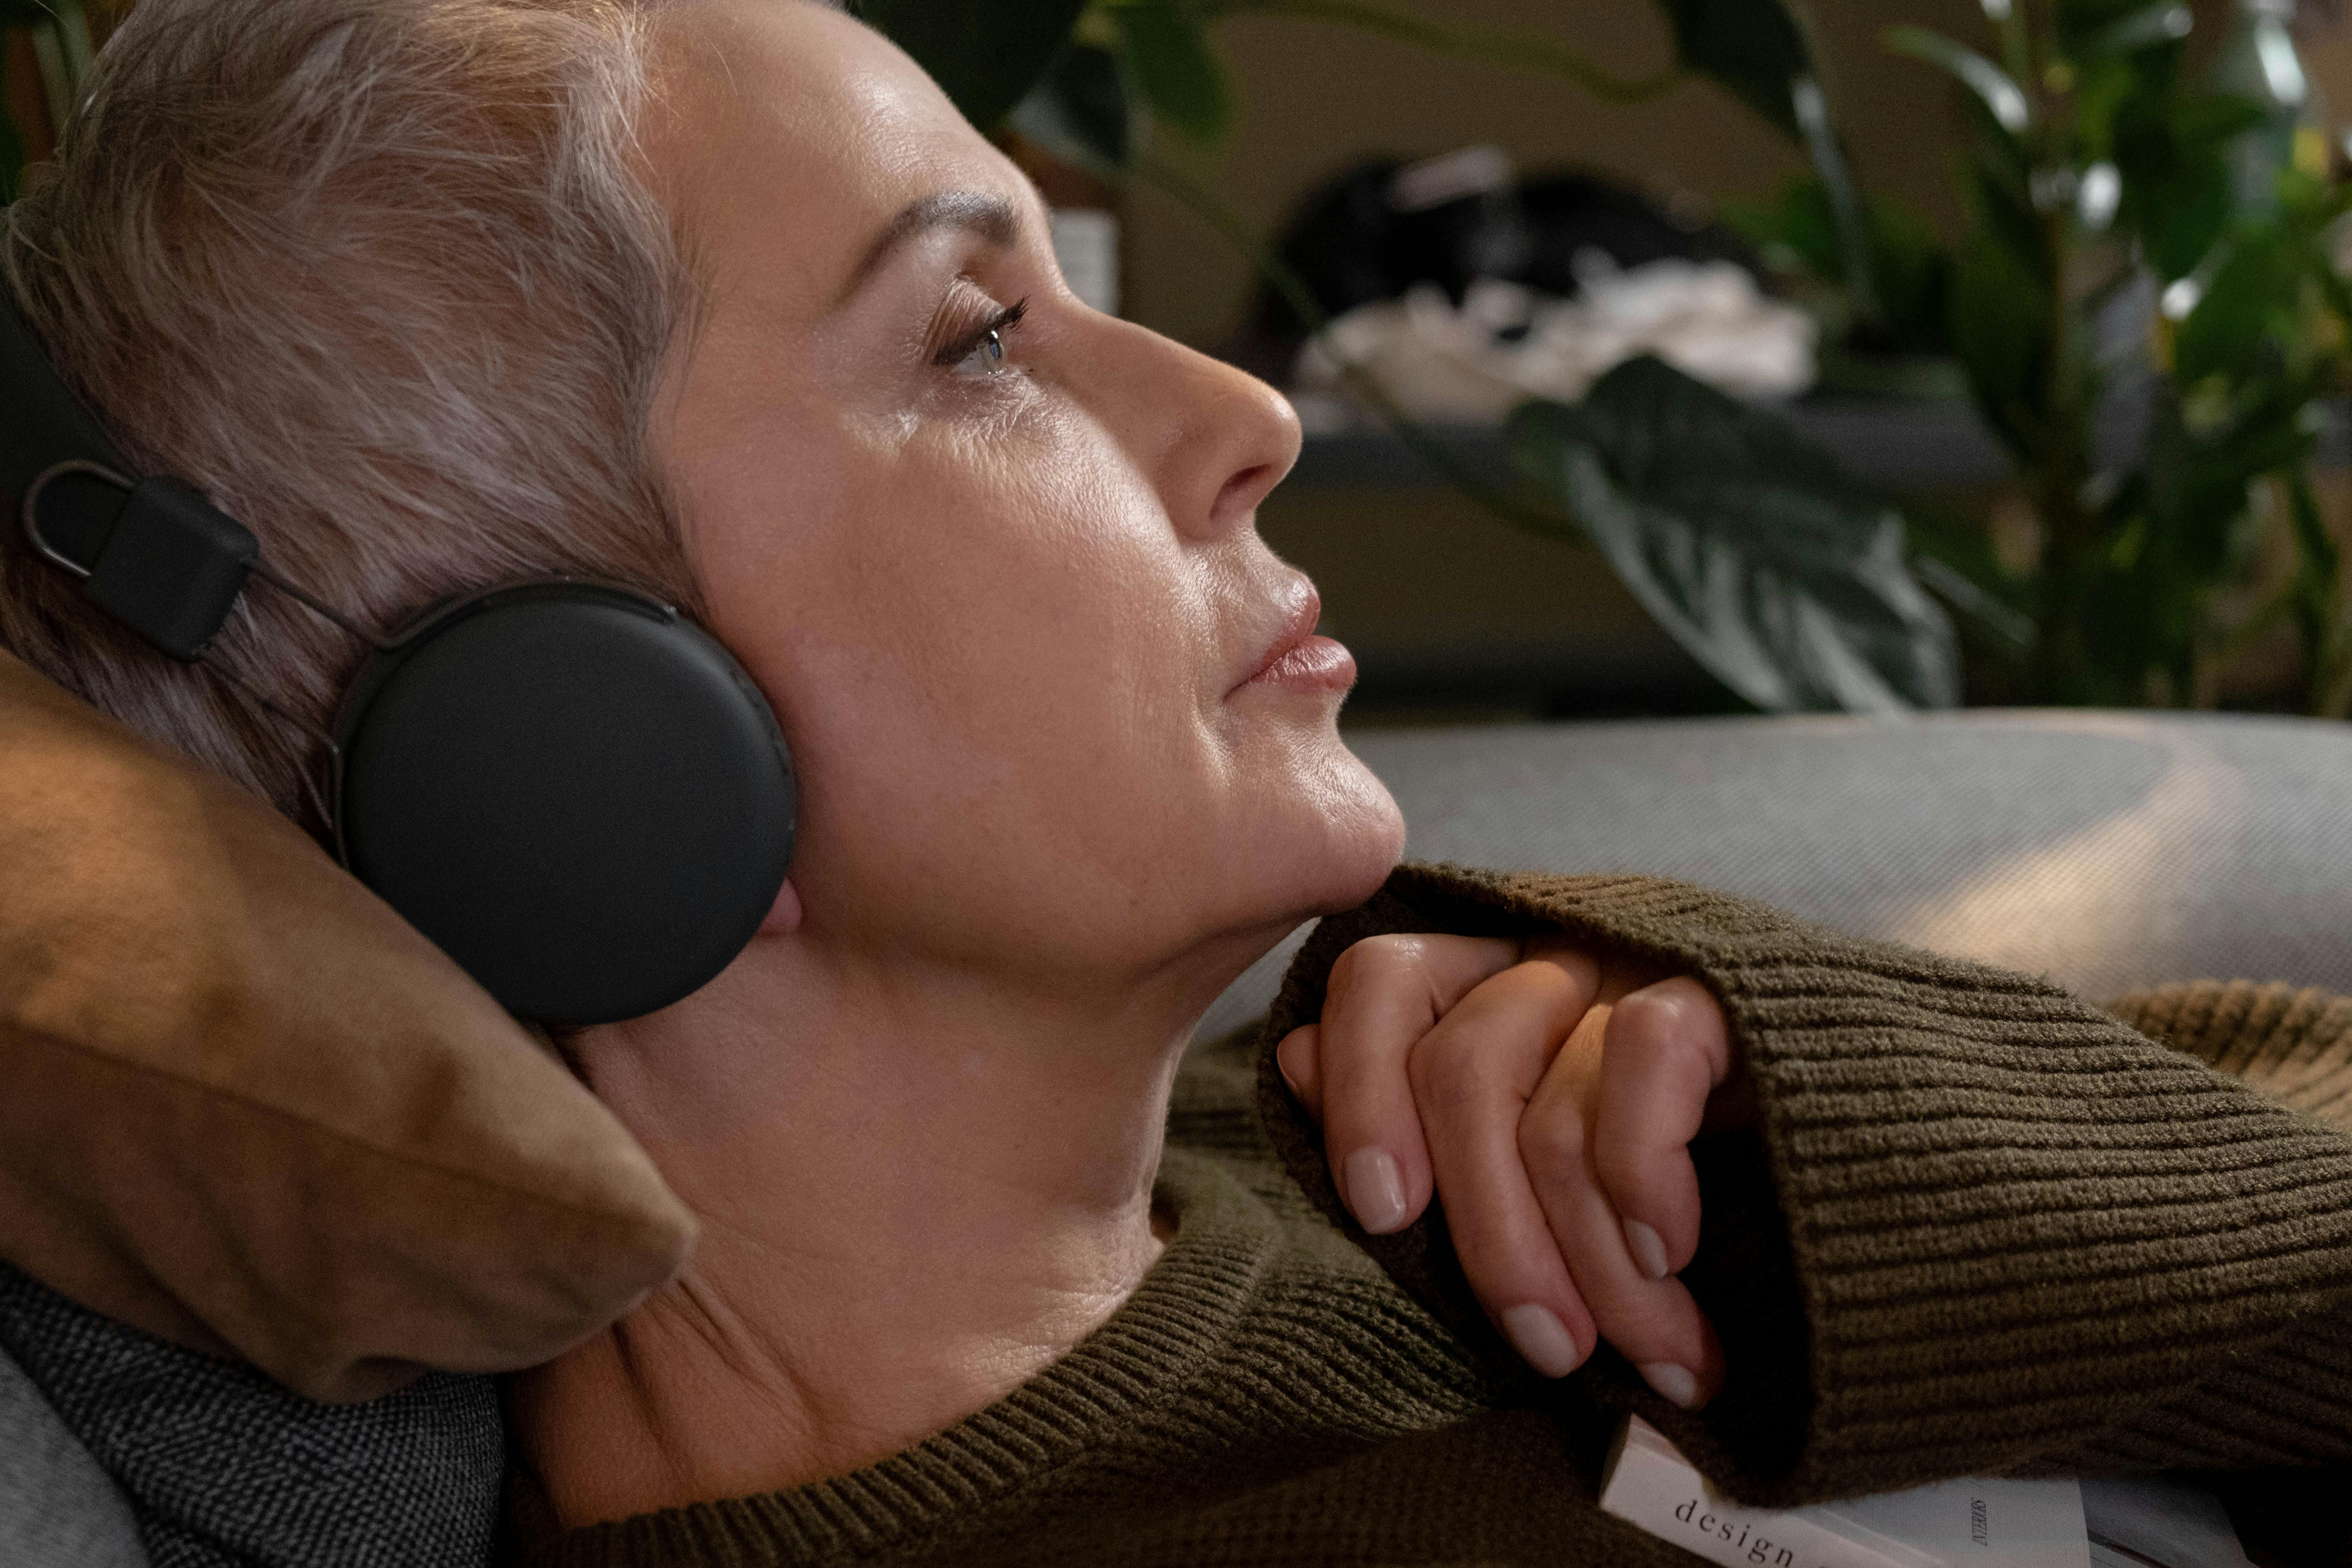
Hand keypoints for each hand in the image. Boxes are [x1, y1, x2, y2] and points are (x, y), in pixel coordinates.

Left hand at [1275, 933, 1752, 1409]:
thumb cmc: (1673, 1184)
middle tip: (1547, 1349)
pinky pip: (1646, 1057)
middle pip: (1460, 1069)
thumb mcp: (1531, 1173)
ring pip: (1554, 1103)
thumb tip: (1294, 1060)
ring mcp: (1639, 967)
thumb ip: (1421, 1121)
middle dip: (1491, 1235)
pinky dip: (1645, 1177)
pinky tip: (1673, 1251)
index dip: (1358, 1093)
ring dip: (1596, 1263)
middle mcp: (1552, 959)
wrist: (1872, 1160)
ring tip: (1654, 1353)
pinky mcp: (1725, 987)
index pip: (1379, 982)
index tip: (1385, 1217)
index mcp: (1488, 984)